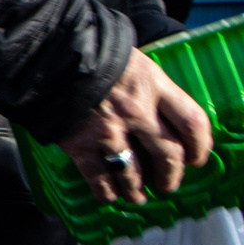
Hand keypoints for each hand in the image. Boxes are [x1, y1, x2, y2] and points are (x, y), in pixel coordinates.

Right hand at [58, 48, 214, 203]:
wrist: (43, 51)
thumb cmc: (88, 48)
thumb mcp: (130, 57)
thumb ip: (147, 82)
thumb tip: (156, 101)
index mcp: (153, 86)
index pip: (193, 123)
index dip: (200, 145)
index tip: (197, 157)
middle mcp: (137, 112)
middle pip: (169, 155)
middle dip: (171, 175)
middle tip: (168, 182)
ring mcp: (107, 131)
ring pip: (134, 174)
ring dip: (138, 190)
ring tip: (137, 196)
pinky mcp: (79, 144)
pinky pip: (98, 178)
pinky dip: (106, 193)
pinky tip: (108, 196)